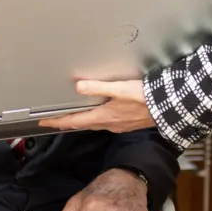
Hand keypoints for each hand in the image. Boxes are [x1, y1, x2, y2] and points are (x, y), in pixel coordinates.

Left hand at [39, 79, 153, 133]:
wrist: (167, 107)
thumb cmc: (146, 98)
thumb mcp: (120, 89)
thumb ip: (98, 87)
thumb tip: (79, 86)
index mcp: (104, 116)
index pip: (74, 121)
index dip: (57, 121)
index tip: (43, 121)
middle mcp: (109, 124)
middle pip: (82, 124)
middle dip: (67, 121)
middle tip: (54, 119)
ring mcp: (119, 125)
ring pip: (94, 124)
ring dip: (82, 120)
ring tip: (73, 116)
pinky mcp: (127, 122)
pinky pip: (106, 122)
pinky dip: (97, 118)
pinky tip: (100, 113)